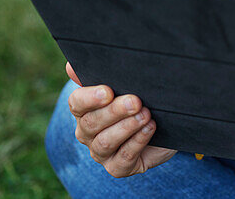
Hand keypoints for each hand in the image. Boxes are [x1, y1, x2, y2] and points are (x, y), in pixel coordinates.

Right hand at [64, 62, 175, 177]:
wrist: (163, 126)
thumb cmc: (137, 101)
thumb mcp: (123, 85)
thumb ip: (99, 73)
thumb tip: (71, 67)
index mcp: (83, 110)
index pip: (77, 103)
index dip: (90, 98)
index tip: (108, 91)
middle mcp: (87, 133)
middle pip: (92, 123)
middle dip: (115, 111)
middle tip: (135, 101)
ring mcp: (101, 153)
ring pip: (106, 142)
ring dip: (127, 127)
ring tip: (145, 114)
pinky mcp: (117, 167)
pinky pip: (124, 157)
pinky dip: (138, 141)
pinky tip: (149, 128)